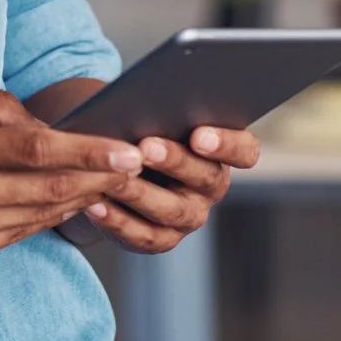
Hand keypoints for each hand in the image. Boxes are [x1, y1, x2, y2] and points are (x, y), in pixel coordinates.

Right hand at [0, 77, 143, 268]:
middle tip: (139, 163)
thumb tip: (45, 125)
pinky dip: (50, 217)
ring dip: (84, 199)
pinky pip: (19, 234)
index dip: (88, 152)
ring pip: (40, 216)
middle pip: (50, 189)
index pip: (37, 151)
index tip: (128, 149)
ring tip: (115, 180)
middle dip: (101, 177)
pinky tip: (71, 201)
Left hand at [81, 125, 258, 254]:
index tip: (198, 134)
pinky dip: (117, 221)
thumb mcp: (151, 115)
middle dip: (174, 162)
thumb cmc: (138, 126)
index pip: (245, 151)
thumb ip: (159, 109)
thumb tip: (143, 100)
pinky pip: (143, 235)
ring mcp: (189, 216)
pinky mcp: (161, 239)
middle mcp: (212, 186)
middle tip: (145, 147)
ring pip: (172, 210)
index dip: (226, 145)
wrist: (113, 162)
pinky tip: (95, 205)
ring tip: (113, 178)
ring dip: (141, 194)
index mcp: (222, 151)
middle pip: (205, 178)